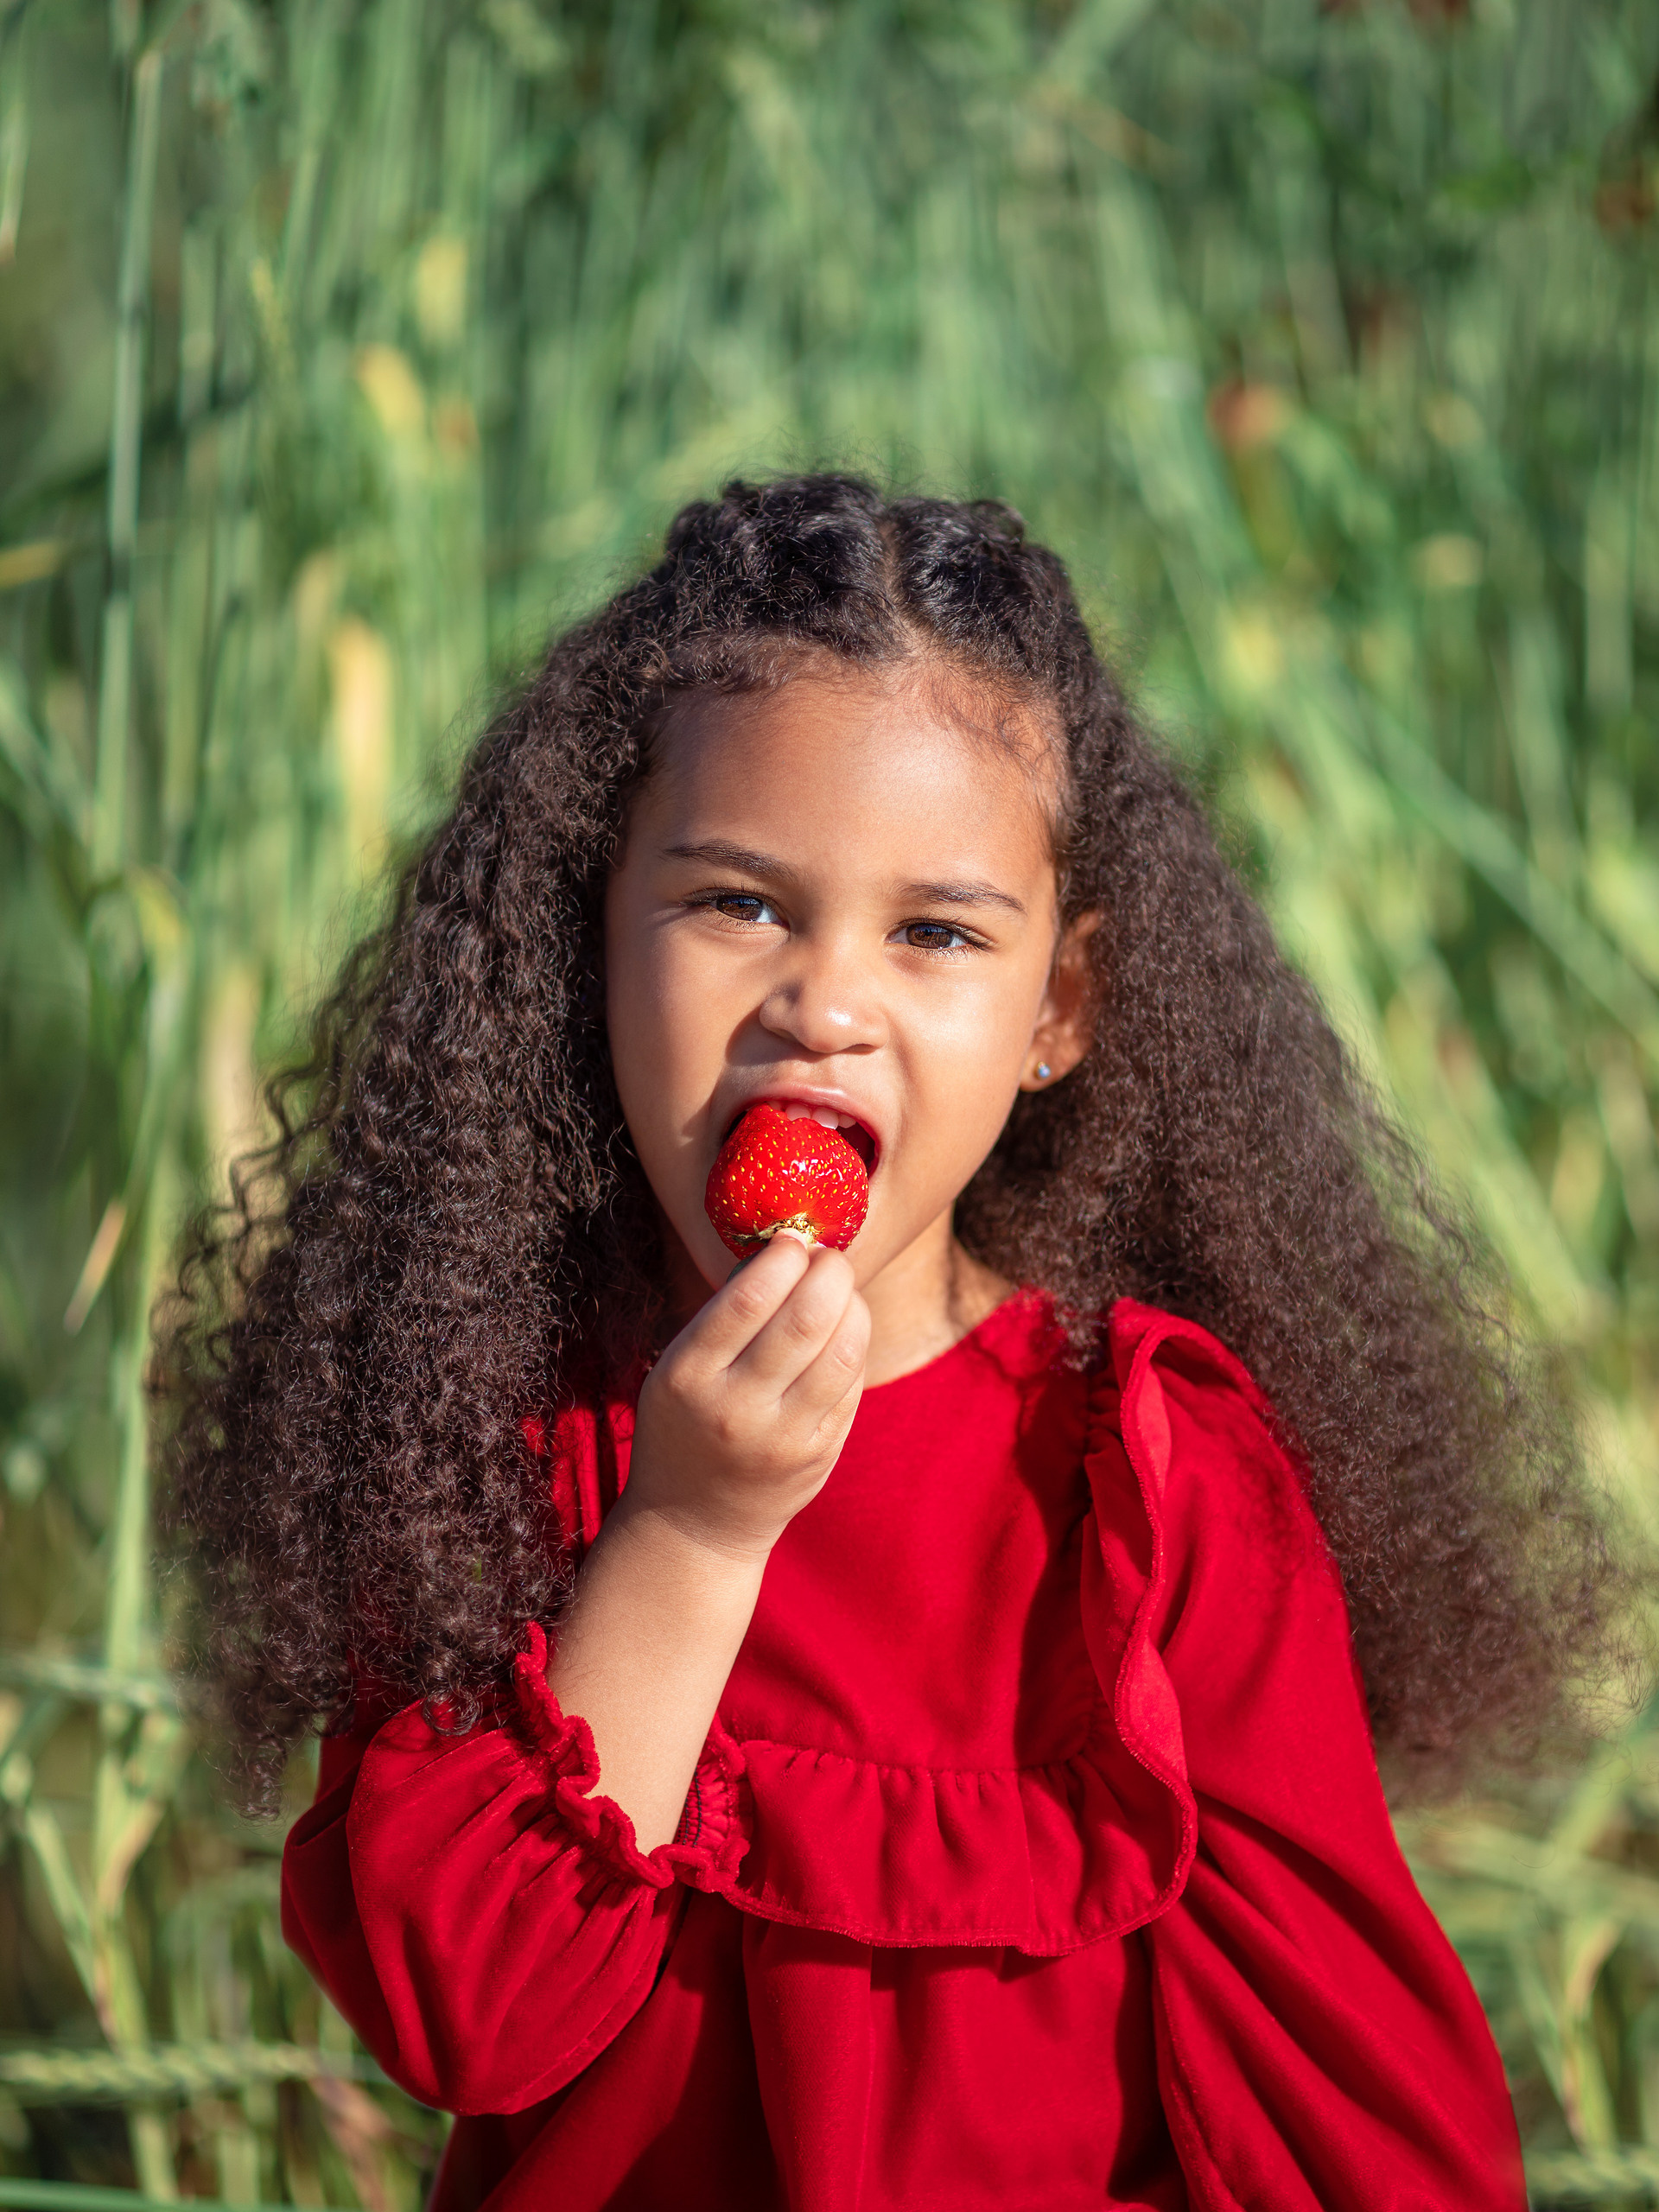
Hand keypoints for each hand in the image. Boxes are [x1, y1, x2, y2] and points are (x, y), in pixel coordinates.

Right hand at [626, 1234, 869, 1561]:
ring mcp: (783, 1437)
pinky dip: (855, 1343)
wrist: (694, 1524)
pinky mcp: (820, 1454)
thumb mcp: (676, 1368)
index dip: (782, 1257)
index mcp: (687, 1377)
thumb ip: (724, 1316)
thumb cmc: (685, 1424)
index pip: (746, 1301)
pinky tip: (844, 1329)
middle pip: (805, 1320)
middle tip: (827, 1256)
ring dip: (851, 1304)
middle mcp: (736, 1409)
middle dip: (828, 1272)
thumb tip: (784, 1248)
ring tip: (839, 1289)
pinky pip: (851, 1382)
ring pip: (841, 1351)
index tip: (792, 1239)